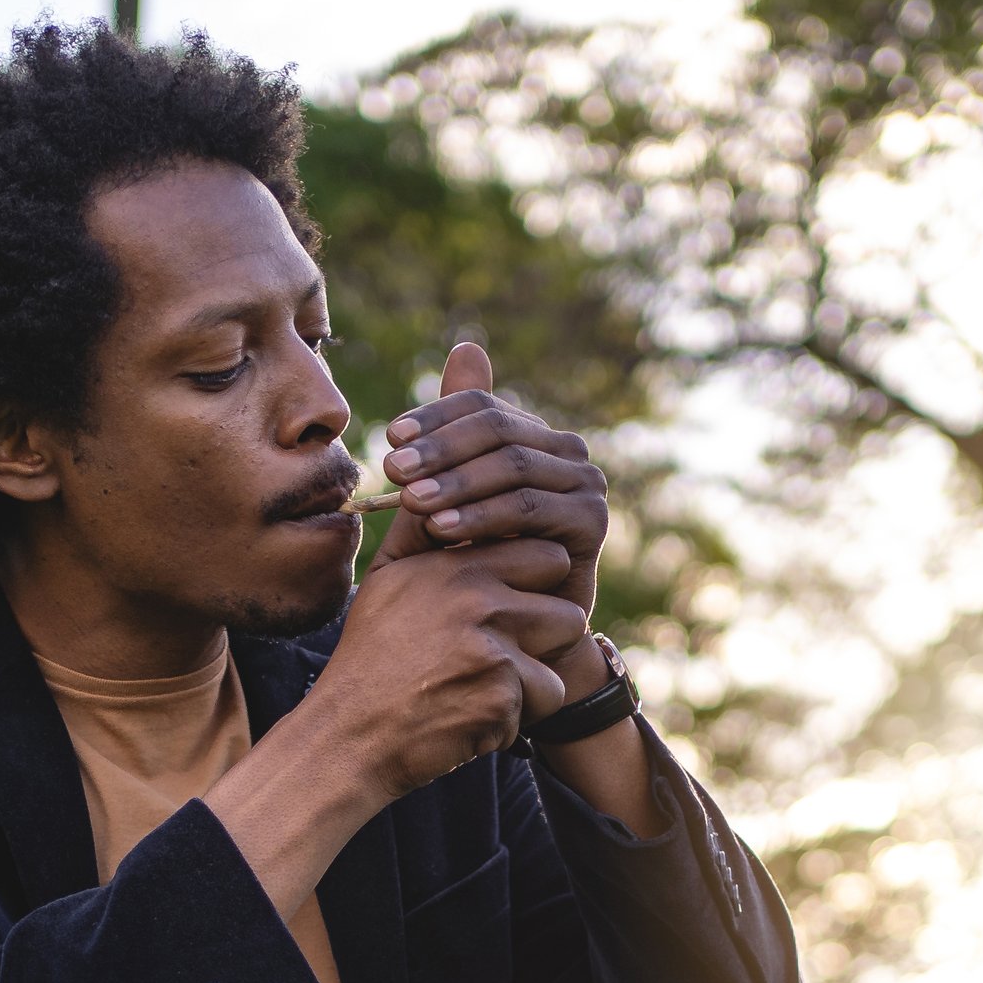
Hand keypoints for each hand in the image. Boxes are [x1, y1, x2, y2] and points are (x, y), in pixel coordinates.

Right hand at [309, 535, 588, 786]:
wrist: (350, 736)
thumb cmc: (372, 658)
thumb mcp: (386, 579)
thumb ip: (421, 528)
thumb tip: (443, 481)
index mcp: (450, 564)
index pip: (541, 552)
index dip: (535, 580)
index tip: (515, 605)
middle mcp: (473, 597)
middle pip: (561, 588)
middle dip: (547, 619)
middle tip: (509, 646)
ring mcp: (490, 645)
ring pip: (565, 639)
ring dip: (542, 661)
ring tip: (492, 681)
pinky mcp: (502, 694)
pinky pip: (549, 693)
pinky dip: (522, 711)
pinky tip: (477, 714)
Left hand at [374, 342, 608, 627]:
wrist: (514, 636)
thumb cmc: (474, 565)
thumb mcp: (450, 497)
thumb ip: (452, 436)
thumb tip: (468, 346)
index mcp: (532, 436)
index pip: (481, 406)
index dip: (434, 418)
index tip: (391, 439)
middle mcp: (565, 452)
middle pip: (498, 430)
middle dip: (441, 449)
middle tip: (395, 470)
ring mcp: (585, 485)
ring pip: (512, 468)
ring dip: (456, 483)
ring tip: (412, 501)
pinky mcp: (591, 523)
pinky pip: (530, 508)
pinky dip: (482, 516)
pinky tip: (442, 531)